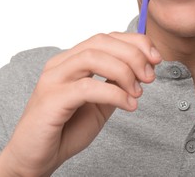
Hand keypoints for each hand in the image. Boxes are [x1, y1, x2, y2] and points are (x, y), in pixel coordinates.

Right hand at [0, 32, 161, 176]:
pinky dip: (114, 94)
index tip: (156, 58)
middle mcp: (61, 64)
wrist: (38, 157)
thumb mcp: (101, 103)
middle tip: (150, 76)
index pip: (106, 38)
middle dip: (133, 55)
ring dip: (124, 72)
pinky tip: (128, 105)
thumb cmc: (67, 128)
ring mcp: (54, 79)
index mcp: (73, 60)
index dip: (135, 42)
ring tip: (138, 92)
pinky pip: (87, 87)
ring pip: (93, 57)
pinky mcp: (51, 99)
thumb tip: (143, 69)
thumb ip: (116, 84)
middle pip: (101, 42)